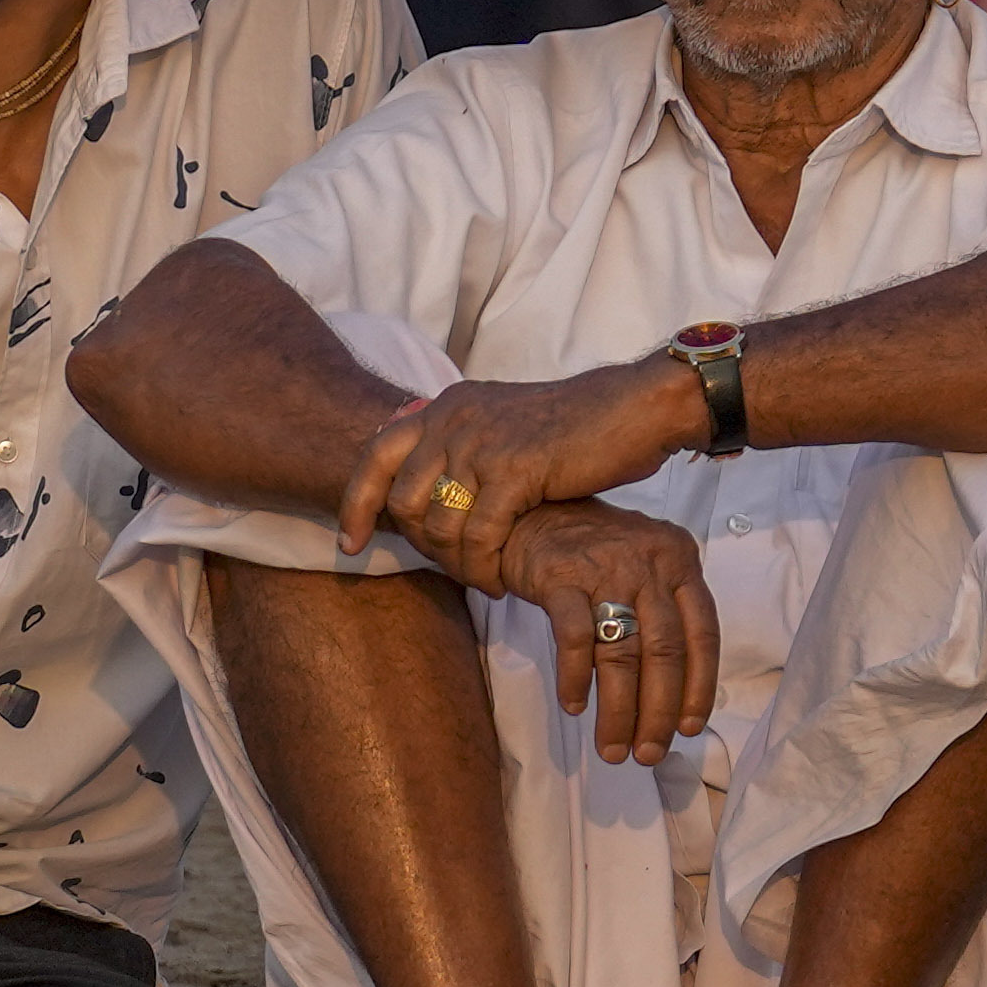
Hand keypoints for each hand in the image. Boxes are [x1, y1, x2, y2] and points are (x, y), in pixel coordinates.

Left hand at [338, 356, 695, 582]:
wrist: (635, 409)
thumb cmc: (577, 429)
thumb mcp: (505, 427)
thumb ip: (463, 451)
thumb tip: (427, 495)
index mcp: (449, 405)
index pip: (375, 454)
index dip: (356, 504)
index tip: (352, 544)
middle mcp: (456, 418)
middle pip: (402, 500)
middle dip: (421, 547)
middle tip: (452, 569)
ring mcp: (482, 442)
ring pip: (439, 525)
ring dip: (457, 564)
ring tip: (483, 578)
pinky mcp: (514, 470)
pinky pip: (479, 536)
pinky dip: (484, 568)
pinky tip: (501, 581)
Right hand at [490, 499, 719, 765]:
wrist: (531, 512)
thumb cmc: (595, 551)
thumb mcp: (646, 565)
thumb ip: (666, 611)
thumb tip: (676, 693)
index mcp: (680, 561)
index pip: (703, 634)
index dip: (699, 687)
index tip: (689, 728)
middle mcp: (649, 563)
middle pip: (664, 651)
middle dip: (657, 712)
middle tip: (648, 753)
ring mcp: (605, 568)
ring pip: (621, 653)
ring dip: (619, 710)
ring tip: (613, 748)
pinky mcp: (561, 578)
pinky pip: (574, 639)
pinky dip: (575, 679)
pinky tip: (575, 706)